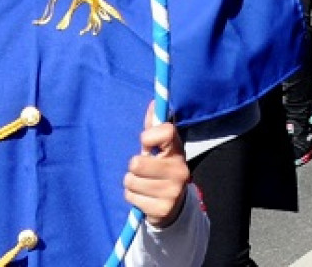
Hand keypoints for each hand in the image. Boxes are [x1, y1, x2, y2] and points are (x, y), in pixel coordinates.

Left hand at [125, 106, 190, 228]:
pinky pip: (131, 198)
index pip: (166, 131)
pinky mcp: (162, 209)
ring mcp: (172, 191)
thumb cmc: (161, 170)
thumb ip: (154, 127)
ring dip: (131, 183)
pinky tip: (144, 197)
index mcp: (178, 151)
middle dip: (133, 168)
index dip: (149, 135)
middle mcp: (180, 170)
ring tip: (143, 184)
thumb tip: (154, 103)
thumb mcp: (160, 150)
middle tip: (143, 171)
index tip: (145, 142)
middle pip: (137, 162)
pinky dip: (133, 197)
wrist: (174, 206)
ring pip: (131, 181)